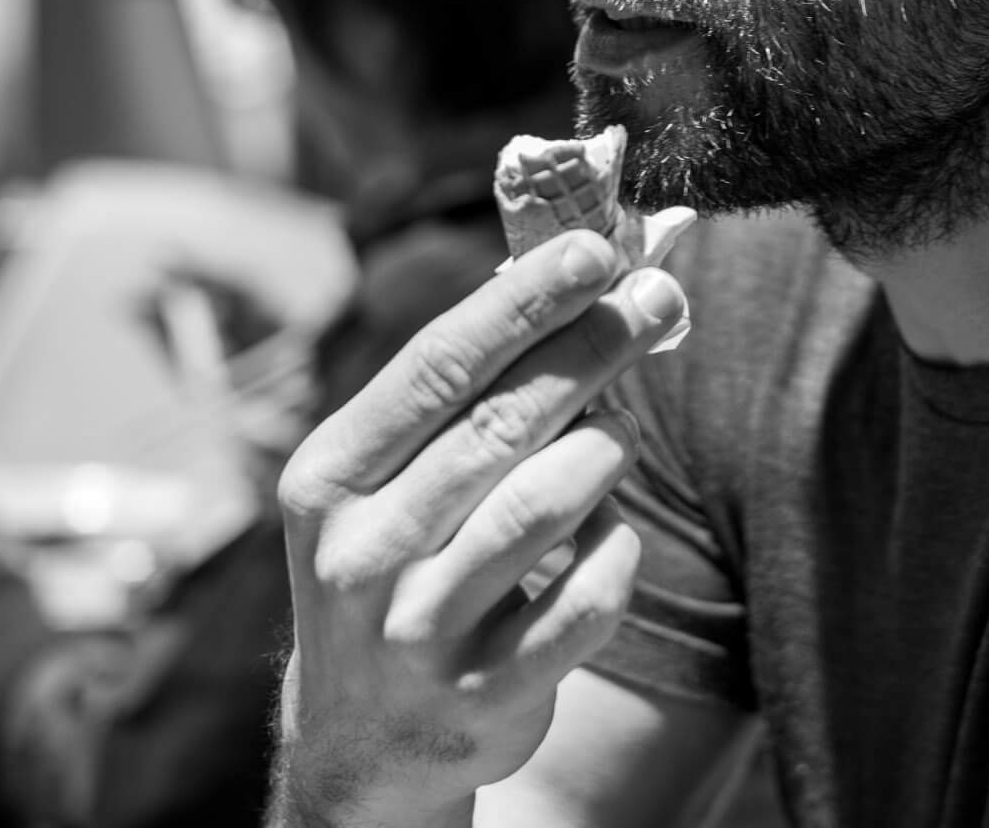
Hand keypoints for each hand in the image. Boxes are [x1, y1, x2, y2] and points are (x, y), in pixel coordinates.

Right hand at [270, 228, 687, 827]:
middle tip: (657, 301)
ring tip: (618, 438)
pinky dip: (617, 552)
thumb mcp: (387, 479)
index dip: (522, 302)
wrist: (364, 739)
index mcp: (331, 478)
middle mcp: (363, 554)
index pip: (436, 365)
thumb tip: (569, 272)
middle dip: (590, 351)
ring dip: (604, 455)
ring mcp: (420, 632)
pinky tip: (611, 534)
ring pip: (546, 507)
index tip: (593, 248)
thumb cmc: (397, 562)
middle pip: (501, 426)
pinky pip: (588, 600)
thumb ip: (459, 390)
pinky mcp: (485, 697)